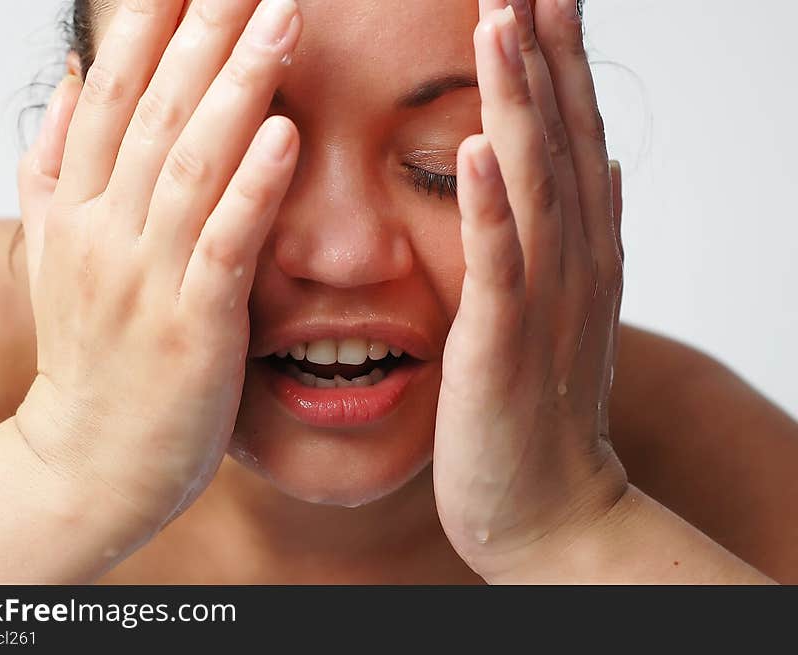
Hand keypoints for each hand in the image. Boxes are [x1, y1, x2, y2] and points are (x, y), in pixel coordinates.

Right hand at [14, 0, 302, 534]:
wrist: (88, 461)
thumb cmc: (90, 358)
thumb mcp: (55, 256)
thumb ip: (54, 166)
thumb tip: (67, 80)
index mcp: (75, 209)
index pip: (109, 96)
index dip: (149, 28)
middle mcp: (104, 232)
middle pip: (153, 113)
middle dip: (203, 35)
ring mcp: (145, 278)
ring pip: (190, 164)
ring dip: (237, 88)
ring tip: (279, 21)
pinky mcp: (192, 326)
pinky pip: (224, 244)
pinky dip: (252, 187)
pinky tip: (283, 134)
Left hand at [433, 0, 626, 580]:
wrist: (547, 507)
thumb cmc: (539, 407)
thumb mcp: (560, 307)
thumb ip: (574, 233)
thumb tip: (591, 164)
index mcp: (577, 246)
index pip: (568, 130)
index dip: (556, 55)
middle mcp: (573, 259)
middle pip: (560, 136)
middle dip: (542, 49)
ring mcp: (544, 301)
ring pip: (535, 183)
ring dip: (519, 102)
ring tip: (501, 23)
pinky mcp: (504, 347)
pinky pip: (500, 266)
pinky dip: (493, 207)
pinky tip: (478, 151)